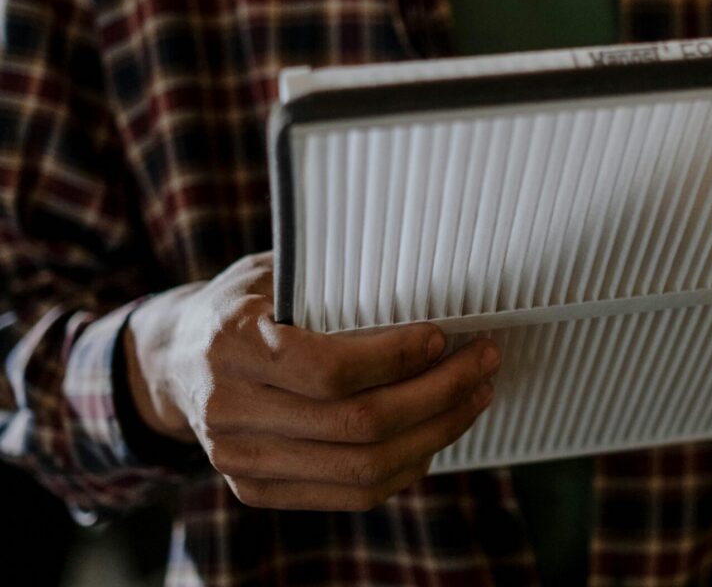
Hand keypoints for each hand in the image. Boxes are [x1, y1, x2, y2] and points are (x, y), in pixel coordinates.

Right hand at [123, 252, 498, 509]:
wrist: (175, 362)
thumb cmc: (240, 304)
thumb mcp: (273, 271)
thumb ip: (331, 282)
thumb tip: (424, 281)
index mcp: (232, 344)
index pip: (329, 369)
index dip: (397, 358)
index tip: (442, 336)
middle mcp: (231, 410)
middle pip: (357, 425)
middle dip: (437, 395)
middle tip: (482, 363)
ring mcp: (241, 461)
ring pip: (361, 468)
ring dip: (434, 434)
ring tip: (473, 397)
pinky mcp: (257, 490)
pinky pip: (347, 494)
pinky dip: (403, 467)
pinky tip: (434, 435)